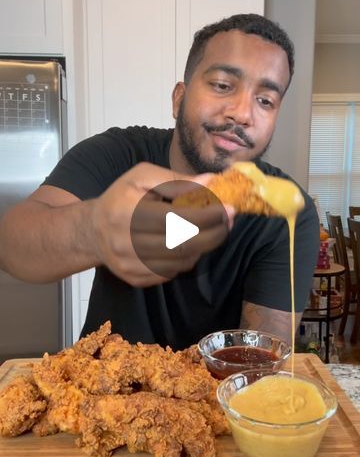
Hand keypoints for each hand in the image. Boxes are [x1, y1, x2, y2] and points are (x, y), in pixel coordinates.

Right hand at [91, 162, 234, 286]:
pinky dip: (187, 257)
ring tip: (209, 229)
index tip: (228, 207)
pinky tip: (187, 243)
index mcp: (128, 213)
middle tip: (228, 220)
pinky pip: (173, 272)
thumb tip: (210, 183)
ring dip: (203, 245)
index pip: (178, 219)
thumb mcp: (142, 177)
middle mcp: (127, 243)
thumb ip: (176, 180)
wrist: (92, 231)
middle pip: (184, 243)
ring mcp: (131, 265)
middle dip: (214, 232)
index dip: (208, 215)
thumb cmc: (121, 197)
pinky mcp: (136, 279)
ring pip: (183, 260)